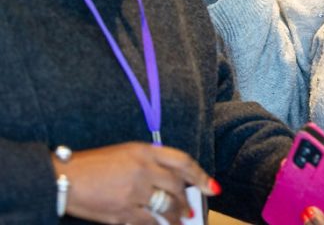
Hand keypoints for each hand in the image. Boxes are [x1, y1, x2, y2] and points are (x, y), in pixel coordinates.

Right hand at [54, 142, 218, 223]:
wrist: (66, 178)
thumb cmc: (97, 164)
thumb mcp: (128, 151)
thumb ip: (152, 161)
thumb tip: (174, 178)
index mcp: (145, 151)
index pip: (183, 162)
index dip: (201, 175)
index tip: (211, 187)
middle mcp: (143, 170)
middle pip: (177, 186)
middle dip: (186, 199)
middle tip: (189, 208)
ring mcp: (134, 192)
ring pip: (166, 207)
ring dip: (176, 216)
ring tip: (180, 220)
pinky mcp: (122, 213)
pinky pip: (149, 223)